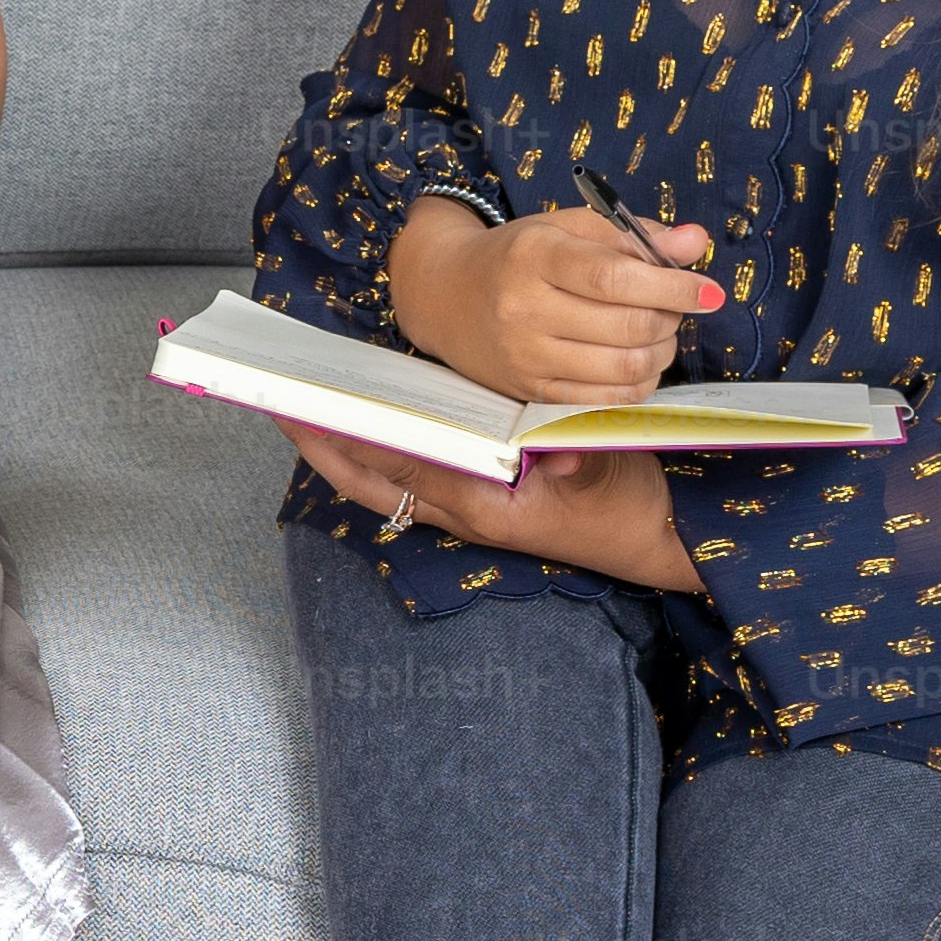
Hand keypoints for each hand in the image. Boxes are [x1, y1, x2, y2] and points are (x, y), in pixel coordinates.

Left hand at [281, 420, 699, 594]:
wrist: (663, 541)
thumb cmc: (634, 505)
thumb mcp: (603, 468)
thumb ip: (571, 454)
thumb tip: (544, 444)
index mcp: (480, 504)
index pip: (391, 462)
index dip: (338, 433)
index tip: (294, 404)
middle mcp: (462, 511)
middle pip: (367, 478)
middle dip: (319, 442)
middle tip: (277, 400)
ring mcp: (467, 511)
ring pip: (384, 481)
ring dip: (345, 447)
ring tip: (311, 405)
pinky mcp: (482, 504)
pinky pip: (413, 477)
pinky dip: (383, 449)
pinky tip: (375, 418)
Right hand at [387, 196, 724, 405]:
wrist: (445, 295)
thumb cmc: (517, 256)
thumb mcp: (567, 228)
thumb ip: (633, 235)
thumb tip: (695, 242)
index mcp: (535, 256)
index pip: (617, 276)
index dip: (673, 285)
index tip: (708, 291)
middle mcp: (524, 308)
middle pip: (627, 326)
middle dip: (670, 319)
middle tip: (676, 309)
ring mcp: (524, 355)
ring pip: (622, 368)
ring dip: (660, 354)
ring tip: (659, 335)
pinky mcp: (528, 390)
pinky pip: (602, 399)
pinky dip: (636, 384)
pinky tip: (638, 363)